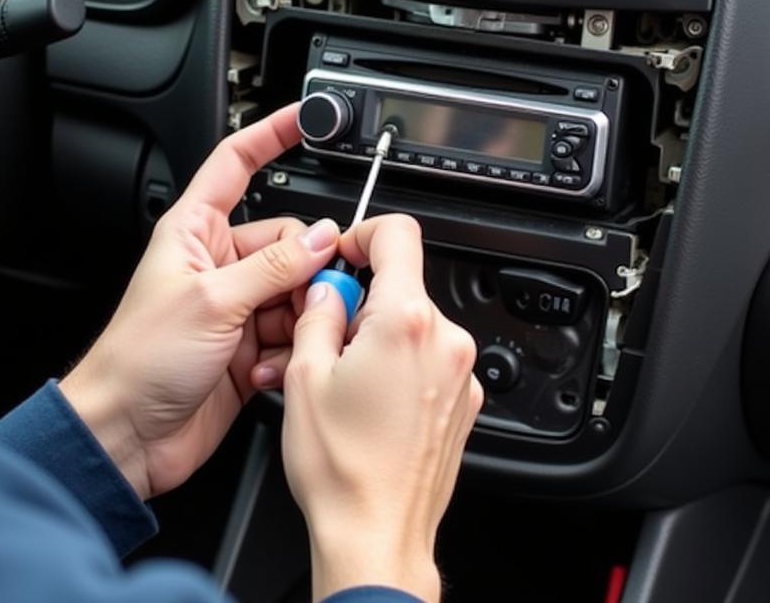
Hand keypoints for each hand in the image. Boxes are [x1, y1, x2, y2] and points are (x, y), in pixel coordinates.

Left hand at [59, 103, 340, 500]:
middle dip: (307, 268)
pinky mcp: (250, 344)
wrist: (127, 434)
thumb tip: (324, 238)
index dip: (271, 135)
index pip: (237, 164)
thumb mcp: (212, 301)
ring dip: (301, 316)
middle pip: (290, 238)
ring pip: (299, 287)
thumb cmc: (138, 360)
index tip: (305, 116)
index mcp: (196, 231)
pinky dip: (292, 349)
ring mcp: (237, 304)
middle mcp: (220, 263)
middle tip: (311, 295)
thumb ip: (276, 265)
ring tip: (282, 341)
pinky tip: (269, 368)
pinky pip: (294, 330)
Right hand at [281, 214, 482, 602]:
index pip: (398, 234)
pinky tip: (372, 402)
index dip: (364, 234)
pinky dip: (401, 364)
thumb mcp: (305, 376)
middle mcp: (446, 341)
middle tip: (327, 339)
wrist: (376, 535)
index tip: (345, 254)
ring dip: (380, 336)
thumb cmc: (343, 469)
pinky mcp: (465, 400)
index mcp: (407, 322)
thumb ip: (317, 313)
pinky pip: (430, 358)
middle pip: (402, 285)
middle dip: (362, 301)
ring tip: (347, 382)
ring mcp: (461, 373)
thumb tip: (326, 289)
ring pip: (414, 324)